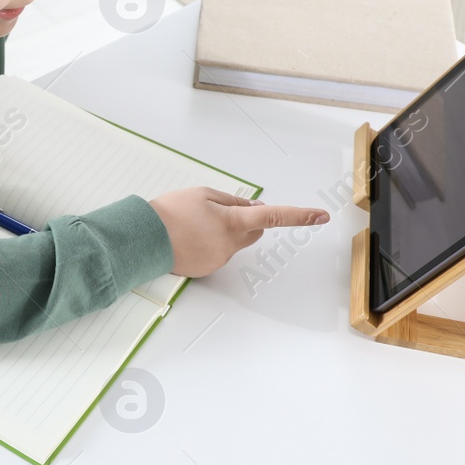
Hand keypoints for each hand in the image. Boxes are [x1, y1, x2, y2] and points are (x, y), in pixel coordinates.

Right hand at [147, 187, 329, 277]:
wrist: (145, 238)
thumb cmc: (170, 213)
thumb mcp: (204, 195)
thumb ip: (234, 201)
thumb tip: (254, 208)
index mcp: (232, 221)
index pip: (274, 217)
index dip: (299, 216)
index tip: (319, 216)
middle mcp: (231, 244)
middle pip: (254, 230)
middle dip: (245, 220)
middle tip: (219, 211)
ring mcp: (220, 259)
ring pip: (233, 242)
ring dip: (222, 232)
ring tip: (192, 225)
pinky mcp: (208, 269)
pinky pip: (218, 253)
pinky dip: (209, 244)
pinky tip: (188, 238)